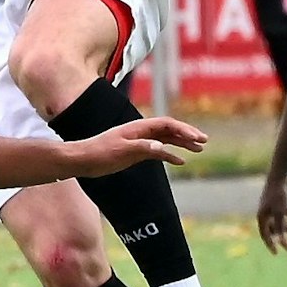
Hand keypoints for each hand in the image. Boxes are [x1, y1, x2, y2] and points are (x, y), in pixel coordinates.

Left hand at [71, 117, 207, 175]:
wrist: (83, 160)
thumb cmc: (100, 154)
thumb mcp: (121, 151)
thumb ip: (142, 148)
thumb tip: (162, 147)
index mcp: (139, 128)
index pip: (167, 124)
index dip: (184, 130)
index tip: (197, 138)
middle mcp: (141, 132)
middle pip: (170, 129)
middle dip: (188, 134)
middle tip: (204, 141)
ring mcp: (139, 141)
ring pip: (166, 139)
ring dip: (182, 143)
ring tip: (199, 149)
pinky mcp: (136, 152)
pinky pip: (158, 151)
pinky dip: (170, 155)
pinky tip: (180, 162)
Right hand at [258, 175, 286, 254]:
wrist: (278, 176)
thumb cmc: (277, 195)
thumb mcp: (279, 212)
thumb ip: (279, 226)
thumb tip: (278, 240)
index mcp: (262, 217)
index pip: (265, 235)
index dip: (271, 244)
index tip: (277, 253)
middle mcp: (265, 214)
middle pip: (274, 230)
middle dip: (283, 240)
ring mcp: (271, 207)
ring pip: (280, 222)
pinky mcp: (278, 201)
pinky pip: (284, 212)